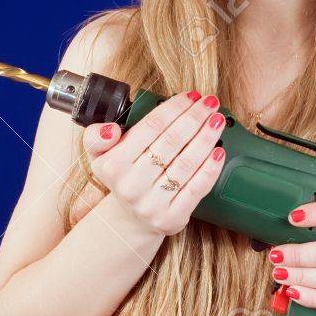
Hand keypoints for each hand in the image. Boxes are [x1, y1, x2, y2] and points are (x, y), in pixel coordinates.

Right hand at [82, 90, 226, 237]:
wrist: (132, 220)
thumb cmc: (122, 178)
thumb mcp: (99, 157)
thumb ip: (96, 137)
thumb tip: (110, 129)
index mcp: (113, 165)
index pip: (150, 127)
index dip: (174, 108)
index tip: (192, 96)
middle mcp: (132, 185)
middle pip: (171, 142)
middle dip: (195, 118)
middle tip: (210, 103)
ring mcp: (152, 203)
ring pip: (186, 163)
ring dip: (206, 138)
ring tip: (218, 121)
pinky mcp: (172, 217)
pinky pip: (196, 188)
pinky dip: (210, 168)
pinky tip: (219, 151)